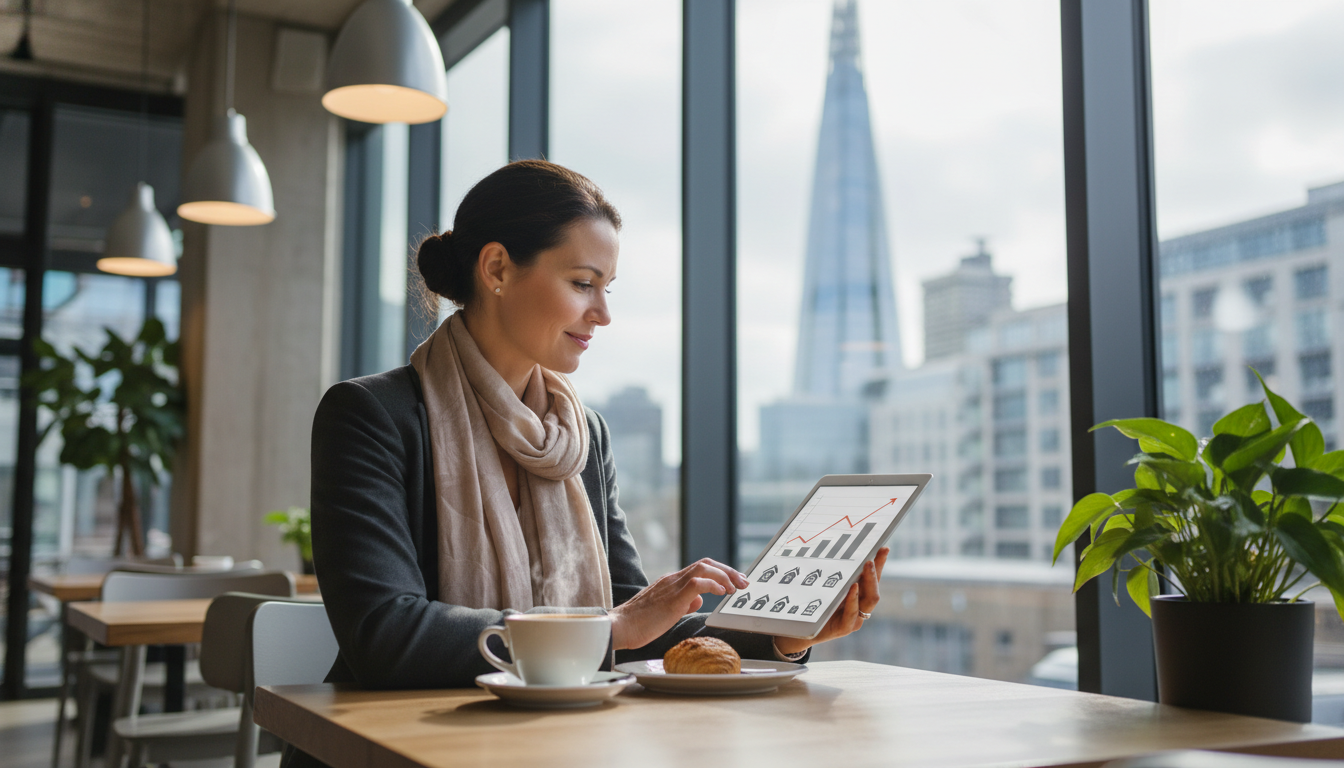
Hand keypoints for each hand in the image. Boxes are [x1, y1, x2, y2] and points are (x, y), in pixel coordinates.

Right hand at [610, 558, 749, 649]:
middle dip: (728, 570)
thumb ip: (683, 602)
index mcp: (671, 582)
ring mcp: (672, 585)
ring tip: (737, 587)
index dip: (720, 572)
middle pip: (706, 563)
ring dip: (725, 575)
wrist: (621, 627)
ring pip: (704, 568)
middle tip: (744, 581)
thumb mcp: (666, 611)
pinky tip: (722, 593)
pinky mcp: (673, 597)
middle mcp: (673, 579)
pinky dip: (714, 585)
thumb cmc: (640, 623)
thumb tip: (699, 599)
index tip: (735, 582)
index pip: (700, 569)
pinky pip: (698, 583)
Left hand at [774, 547, 887, 656]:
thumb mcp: (825, 586)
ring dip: (869, 581)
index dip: (880, 563)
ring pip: (870, 600)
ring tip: (867, 565)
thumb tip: (833, 547)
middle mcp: (860, 607)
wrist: (801, 630)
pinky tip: (853, 587)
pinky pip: (853, 613)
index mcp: (859, 596)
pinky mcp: (844, 628)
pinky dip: (854, 599)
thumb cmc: (814, 604)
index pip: (873, 578)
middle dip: (876, 571)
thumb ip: (833, 573)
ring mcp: (855, 619)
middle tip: (871, 557)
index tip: (883, 547)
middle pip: (875, 588)